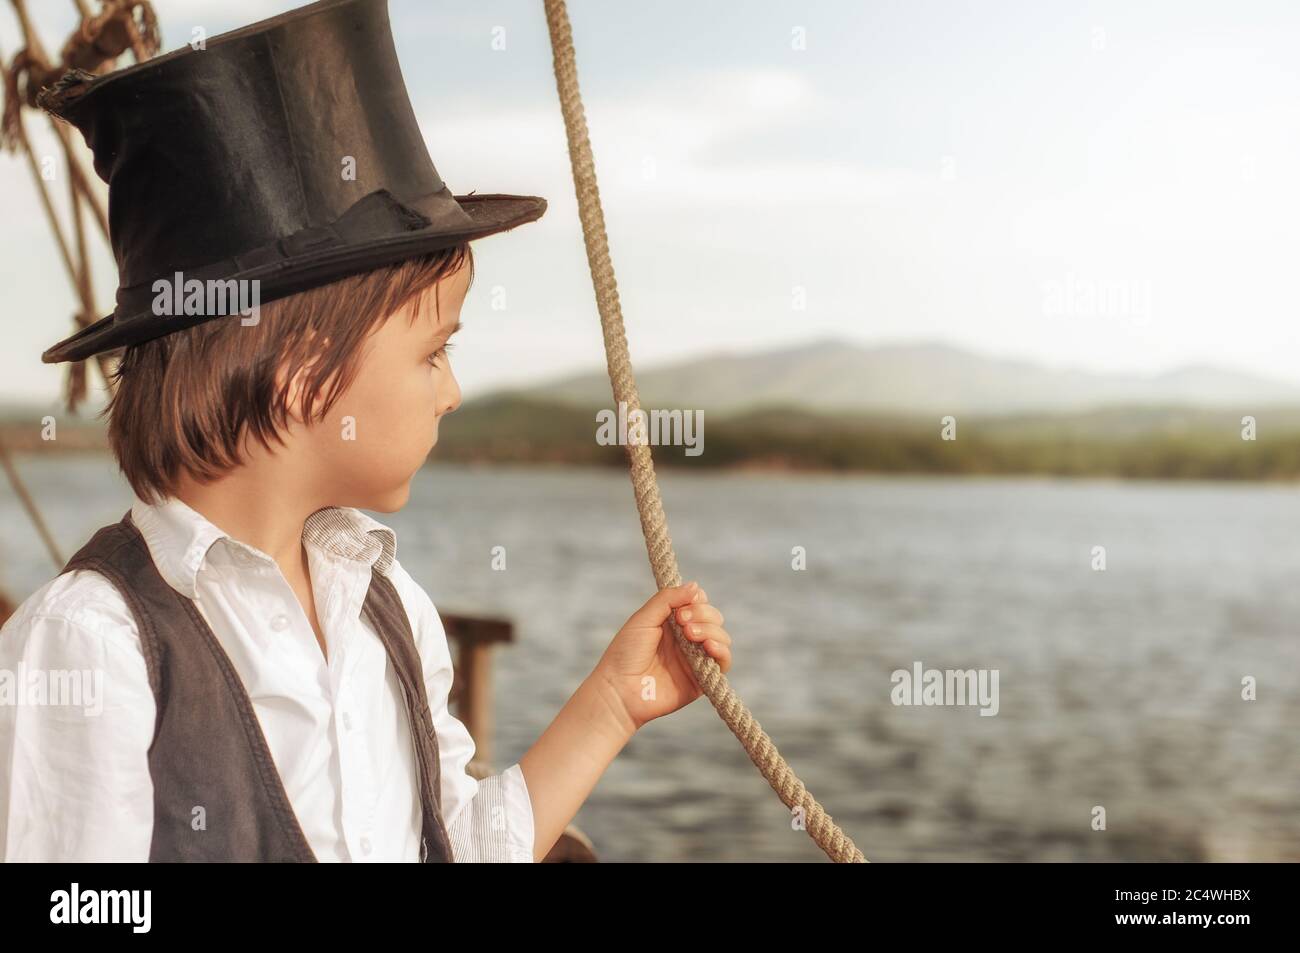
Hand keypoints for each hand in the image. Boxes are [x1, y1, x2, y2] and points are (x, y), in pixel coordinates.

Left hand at [592, 581, 732, 730]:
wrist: (620, 691)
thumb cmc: (625, 654)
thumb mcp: (643, 618)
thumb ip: (668, 599)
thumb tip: (696, 586)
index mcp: (671, 622)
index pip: (698, 603)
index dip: (696, 600)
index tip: (682, 605)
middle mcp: (686, 639)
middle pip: (712, 617)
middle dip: (703, 614)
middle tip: (682, 621)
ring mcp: (695, 658)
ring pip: (721, 637)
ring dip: (711, 630)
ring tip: (690, 634)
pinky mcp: (702, 679)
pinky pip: (724, 662)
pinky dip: (722, 650)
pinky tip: (709, 646)